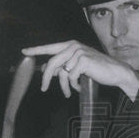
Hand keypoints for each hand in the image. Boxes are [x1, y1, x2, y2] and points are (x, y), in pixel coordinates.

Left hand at [22, 41, 138, 99]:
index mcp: (70, 45)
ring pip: (62, 73)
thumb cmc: (97, 70)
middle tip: (43, 89)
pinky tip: (80, 87)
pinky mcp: (83, 60)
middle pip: (52, 63)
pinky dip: (75, 85)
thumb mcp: (77, 66)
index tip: (24, 51)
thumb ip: (63, 65)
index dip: (36, 50)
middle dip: (46, 78)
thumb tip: (46, 70)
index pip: (50, 47)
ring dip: (65, 86)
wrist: (115, 72)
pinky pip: (71, 77)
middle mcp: (73, 46)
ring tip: (70, 92)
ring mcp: (78, 52)